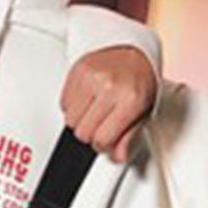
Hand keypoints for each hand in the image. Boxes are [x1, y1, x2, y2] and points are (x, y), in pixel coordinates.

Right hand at [60, 45, 156, 163]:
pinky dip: (72, 107)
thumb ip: (130, 137)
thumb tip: (117, 156)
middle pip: (83, 132)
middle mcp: (110, 86)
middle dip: (91, 134)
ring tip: (95, 111)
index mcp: (130, 99)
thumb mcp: (144, 112)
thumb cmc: (141, 80)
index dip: (103, 146)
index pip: (102, 139)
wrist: (134, 50)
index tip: (107, 140)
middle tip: (101, 125)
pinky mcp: (78, 70)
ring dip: (80, 121)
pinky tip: (87, 99)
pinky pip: (63, 103)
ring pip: (70, 120)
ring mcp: (91, 77)